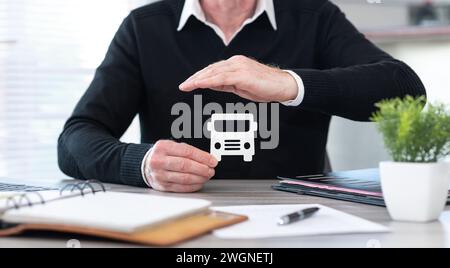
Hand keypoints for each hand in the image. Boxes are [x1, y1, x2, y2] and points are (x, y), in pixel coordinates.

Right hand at [144, 140, 217, 192]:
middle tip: (211, 170)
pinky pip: (181, 188)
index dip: (202, 157)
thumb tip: (207, 158)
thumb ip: (188, 151)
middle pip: (185, 165)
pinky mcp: (162, 186)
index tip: (212, 161)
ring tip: (206, 176)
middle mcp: (159, 161)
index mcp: (163, 147)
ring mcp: (159, 175)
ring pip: (184, 178)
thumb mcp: (172, 146)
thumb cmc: (163, 155)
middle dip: (202, 169)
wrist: (146, 165)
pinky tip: (199, 183)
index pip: (187, 152)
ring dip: (199, 178)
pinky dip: (193, 186)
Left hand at [179, 55, 297, 102]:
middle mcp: (236, 62)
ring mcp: (239, 67)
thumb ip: (226, 84)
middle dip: (195, 78)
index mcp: (235, 64)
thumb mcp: (241, 86)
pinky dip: (208, 81)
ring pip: (213, 72)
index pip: (213, 69)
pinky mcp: (242, 74)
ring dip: (198, 79)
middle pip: (211, 69)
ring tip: (187, 86)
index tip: (189, 83)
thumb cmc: (265, 87)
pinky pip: (221, 78)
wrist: (283, 86)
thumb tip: (211, 85)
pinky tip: (199, 85)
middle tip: (183, 85)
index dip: (200, 76)